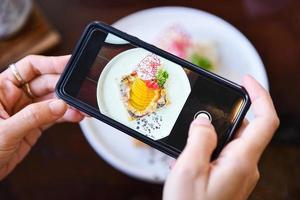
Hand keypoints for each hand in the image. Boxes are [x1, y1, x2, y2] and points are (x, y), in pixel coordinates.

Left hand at [0, 55, 83, 179]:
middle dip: (64, 86)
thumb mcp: (4, 131)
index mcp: (1, 88)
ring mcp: (26, 111)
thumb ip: (33, 117)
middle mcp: (15, 96)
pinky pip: (54, 116)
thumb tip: (59, 106)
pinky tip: (76, 115)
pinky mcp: (34, 126)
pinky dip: (66, 116)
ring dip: (68, 103)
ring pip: (52, 100)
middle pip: (45, 83)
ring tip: (82, 107)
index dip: (51, 63)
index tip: (70, 63)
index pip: (29, 67)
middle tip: (79, 90)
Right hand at [163, 75, 279, 199]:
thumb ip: (199, 138)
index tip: (245, 79)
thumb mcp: (190, 168)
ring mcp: (239, 174)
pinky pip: (221, 157)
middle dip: (219, 121)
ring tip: (185, 152)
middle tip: (195, 123)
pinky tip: (187, 163)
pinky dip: (205, 152)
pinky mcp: (230, 180)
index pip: (266, 119)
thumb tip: (204, 120)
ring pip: (229, 143)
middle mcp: (246, 166)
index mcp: (242, 161)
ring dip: (207, 140)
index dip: (259, 95)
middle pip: (243, 129)